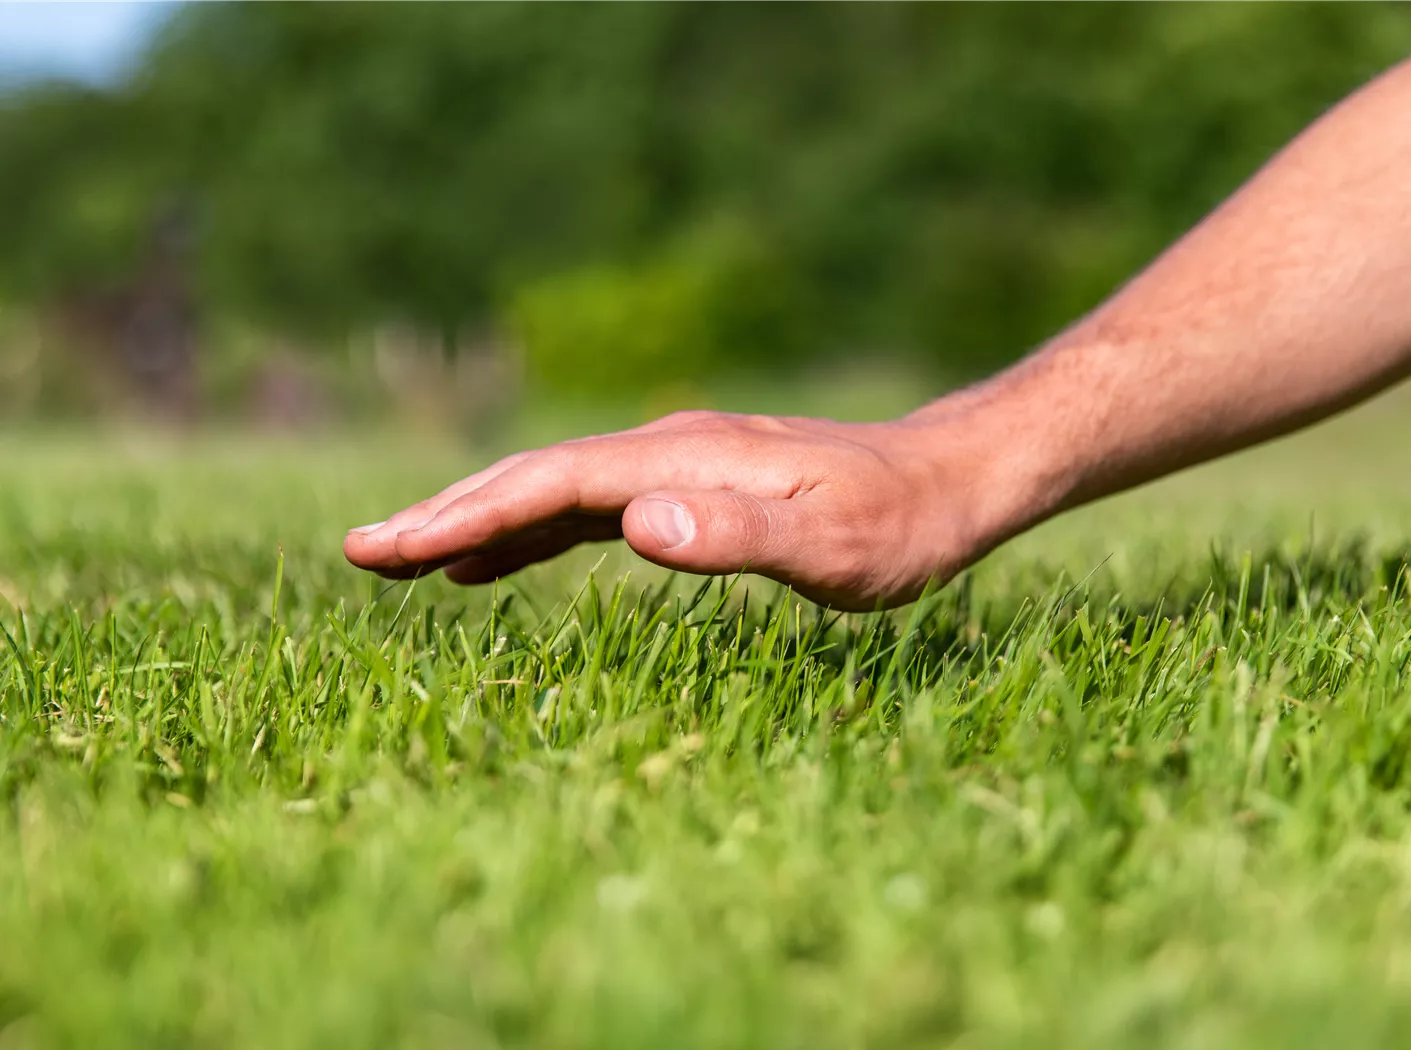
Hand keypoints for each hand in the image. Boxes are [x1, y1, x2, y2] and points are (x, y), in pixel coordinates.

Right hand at [343, 410, 1009, 609]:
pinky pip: (585, 507)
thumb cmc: (901, 524)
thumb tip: (633, 525)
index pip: (550, 485)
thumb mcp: (837, 544)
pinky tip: (495, 560)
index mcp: (684, 461)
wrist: (950, 477)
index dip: (465, 517)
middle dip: (443, 514)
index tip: (388, 550)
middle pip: (531, 477)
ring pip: (550, 490)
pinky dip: (527, 531)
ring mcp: (675, 464)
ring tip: (399, 558)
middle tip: (357, 552)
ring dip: (474, 521)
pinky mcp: (688, 486)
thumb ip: (740, 537)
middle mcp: (667, 450)